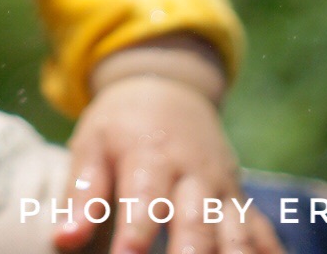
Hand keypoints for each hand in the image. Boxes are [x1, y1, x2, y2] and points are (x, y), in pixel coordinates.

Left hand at [56, 73, 282, 253]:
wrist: (168, 87)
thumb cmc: (121, 126)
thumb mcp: (92, 144)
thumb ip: (81, 194)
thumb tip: (63, 240)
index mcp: (149, 155)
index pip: (143, 200)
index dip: (136, 234)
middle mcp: (192, 172)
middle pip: (195, 220)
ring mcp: (222, 187)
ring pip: (235, 229)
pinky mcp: (240, 200)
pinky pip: (263, 231)